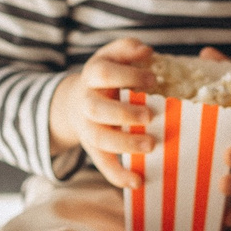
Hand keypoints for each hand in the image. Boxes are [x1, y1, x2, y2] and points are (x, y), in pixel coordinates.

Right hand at [47, 39, 158, 189]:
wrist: (77, 101)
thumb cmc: (108, 76)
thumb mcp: (112, 56)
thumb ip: (127, 49)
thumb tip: (146, 50)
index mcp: (92, 76)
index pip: (103, 73)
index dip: (127, 76)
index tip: (153, 79)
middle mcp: (86, 102)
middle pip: (97, 109)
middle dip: (123, 113)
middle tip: (149, 116)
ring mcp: (88, 127)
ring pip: (99, 139)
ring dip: (124, 144)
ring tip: (151, 146)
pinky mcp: (93, 149)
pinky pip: (102, 165)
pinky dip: (118, 176)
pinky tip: (137, 181)